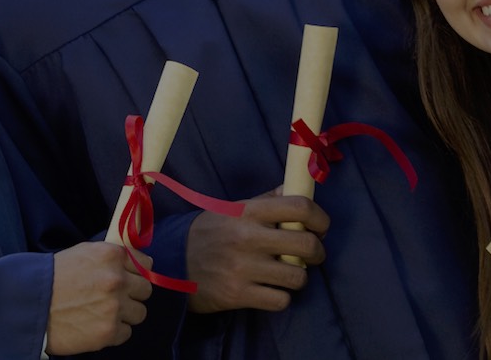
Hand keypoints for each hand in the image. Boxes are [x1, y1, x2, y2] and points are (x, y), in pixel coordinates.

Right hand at [47, 241, 151, 354]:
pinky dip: (113, 331)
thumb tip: (134, 262)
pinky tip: (95, 324)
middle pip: (145, 290)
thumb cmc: (52, 277)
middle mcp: (117, 279)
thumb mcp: (83, 252)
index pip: (145, 264)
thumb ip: (110, 257)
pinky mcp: (109, 331)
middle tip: (113, 297)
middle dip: (132, 294)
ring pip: (139, 313)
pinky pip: (126, 332)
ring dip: (124, 314)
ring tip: (103, 312)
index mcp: (112, 255)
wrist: (29, 304)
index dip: (135, 272)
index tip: (128, 278)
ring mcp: (115, 307)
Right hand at [185, 192, 328, 312]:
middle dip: (317, 252)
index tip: (321, 227)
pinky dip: (281, 297)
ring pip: (298, 277)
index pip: (299, 207)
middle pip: (307, 244)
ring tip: (288, 274)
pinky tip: (271, 290)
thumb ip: (265, 201)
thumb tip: (294, 188)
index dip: (320, 218)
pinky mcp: (237, 295)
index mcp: (248, 212)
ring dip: (298, 277)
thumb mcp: (231, 209)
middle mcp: (247, 237)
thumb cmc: (206, 233)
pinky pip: (280, 300)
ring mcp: (243, 268)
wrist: (169, 262)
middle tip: (311, 255)